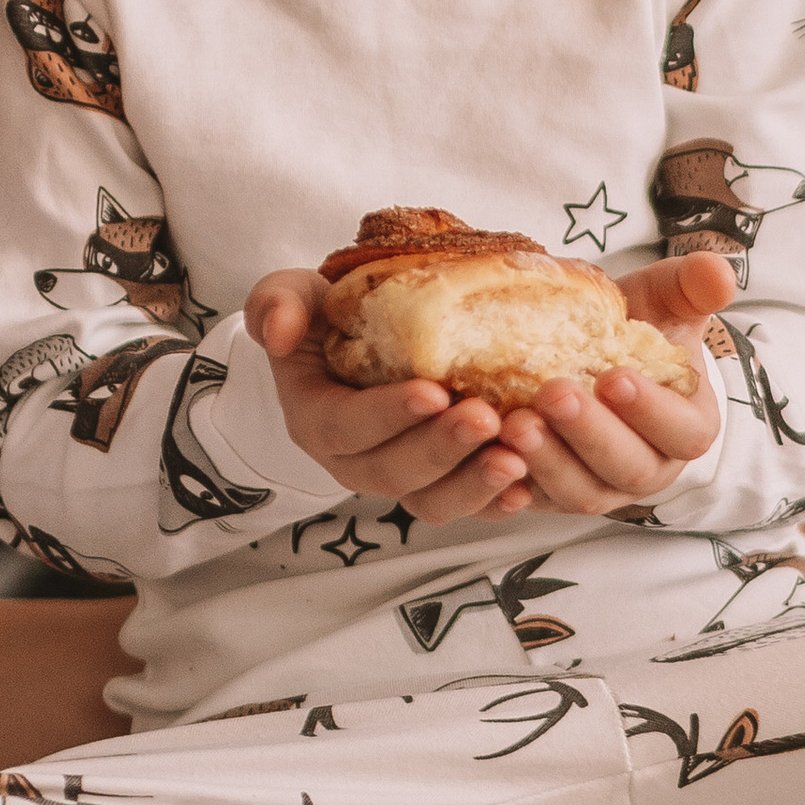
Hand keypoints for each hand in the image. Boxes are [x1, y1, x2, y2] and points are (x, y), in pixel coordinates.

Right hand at [245, 272, 532, 525]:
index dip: (388, 415)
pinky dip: (495, 505)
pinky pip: (465, 508)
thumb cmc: (328, 316)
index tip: (433, 391)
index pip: (347, 426)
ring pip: (431, 501)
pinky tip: (527, 488)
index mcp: (317, 420)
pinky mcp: (439, 485)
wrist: (359, 340)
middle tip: (487, 419)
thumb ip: (277, 303)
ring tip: (516, 459)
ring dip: (474, 485)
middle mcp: (354, 461)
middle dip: (441, 450)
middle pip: (394, 472)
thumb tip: (278, 332)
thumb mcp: (293, 296)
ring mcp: (399, 479)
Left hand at [496, 250, 735, 517]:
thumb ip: (692, 286)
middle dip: (590, 433)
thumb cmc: (632, 329)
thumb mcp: (663, 300)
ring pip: (581, 492)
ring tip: (512, 421)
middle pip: (628, 468)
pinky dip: (510, 483)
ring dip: (548, 461)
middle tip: (552, 392)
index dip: (651, 410)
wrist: (580, 350)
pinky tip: (487, 454)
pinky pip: (535, 501)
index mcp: (687, 427)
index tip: (614, 376)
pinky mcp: (553, 496)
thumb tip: (722, 273)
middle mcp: (649, 467)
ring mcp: (600, 488)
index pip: (682, 431)